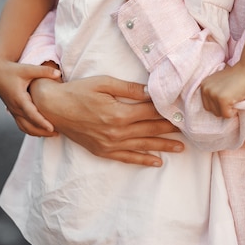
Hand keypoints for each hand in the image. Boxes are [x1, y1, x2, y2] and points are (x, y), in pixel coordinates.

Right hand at [0, 59, 60, 134]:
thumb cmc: (11, 70)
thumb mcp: (27, 69)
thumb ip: (43, 71)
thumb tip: (59, 73)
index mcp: (19, 99)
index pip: (32, 115)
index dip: (42, 123)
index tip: (52, 129)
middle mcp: (15, 107)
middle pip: (29, 125)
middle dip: (42, 131)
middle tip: (57, 134)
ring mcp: (13, 110)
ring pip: (24, 127)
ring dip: (37, 132)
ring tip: (51, 134)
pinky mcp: (13, 110)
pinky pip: (21, 124)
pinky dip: (30, 129)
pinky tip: (40, 130)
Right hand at [30, 75, 183, 165]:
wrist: (54, 108)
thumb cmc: (79, 91)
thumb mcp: (104, 83)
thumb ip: (129, 89)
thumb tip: (151, 91)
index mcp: (119, 113)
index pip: (150, 112)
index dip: (167, 111)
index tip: (184, 110)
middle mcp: (117, 131)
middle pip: (150, 130)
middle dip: (171, 129)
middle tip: (190, 130)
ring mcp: (110, 144)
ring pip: (142, 146)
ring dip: (163, 147)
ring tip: (181, 147)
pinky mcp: (103, 151)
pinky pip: (127, 158)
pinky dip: (143, 160)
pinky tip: (156, 162)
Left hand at [200, 62, 244, 117]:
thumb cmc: (238, 76)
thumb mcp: (220, 82)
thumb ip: (215, 91)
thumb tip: (215, 106)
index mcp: (204, 85)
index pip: (208, 105)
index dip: (219, 104)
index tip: (229, 96)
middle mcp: (205, 89)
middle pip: (212, 111)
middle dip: (223, 108)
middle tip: (233, 97)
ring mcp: (213, 94)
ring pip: (219, 114)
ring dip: (228, 110)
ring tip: (235, 97)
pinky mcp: (222, 99)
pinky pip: (226, 115)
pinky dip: (234, 112)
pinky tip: (237, 100)